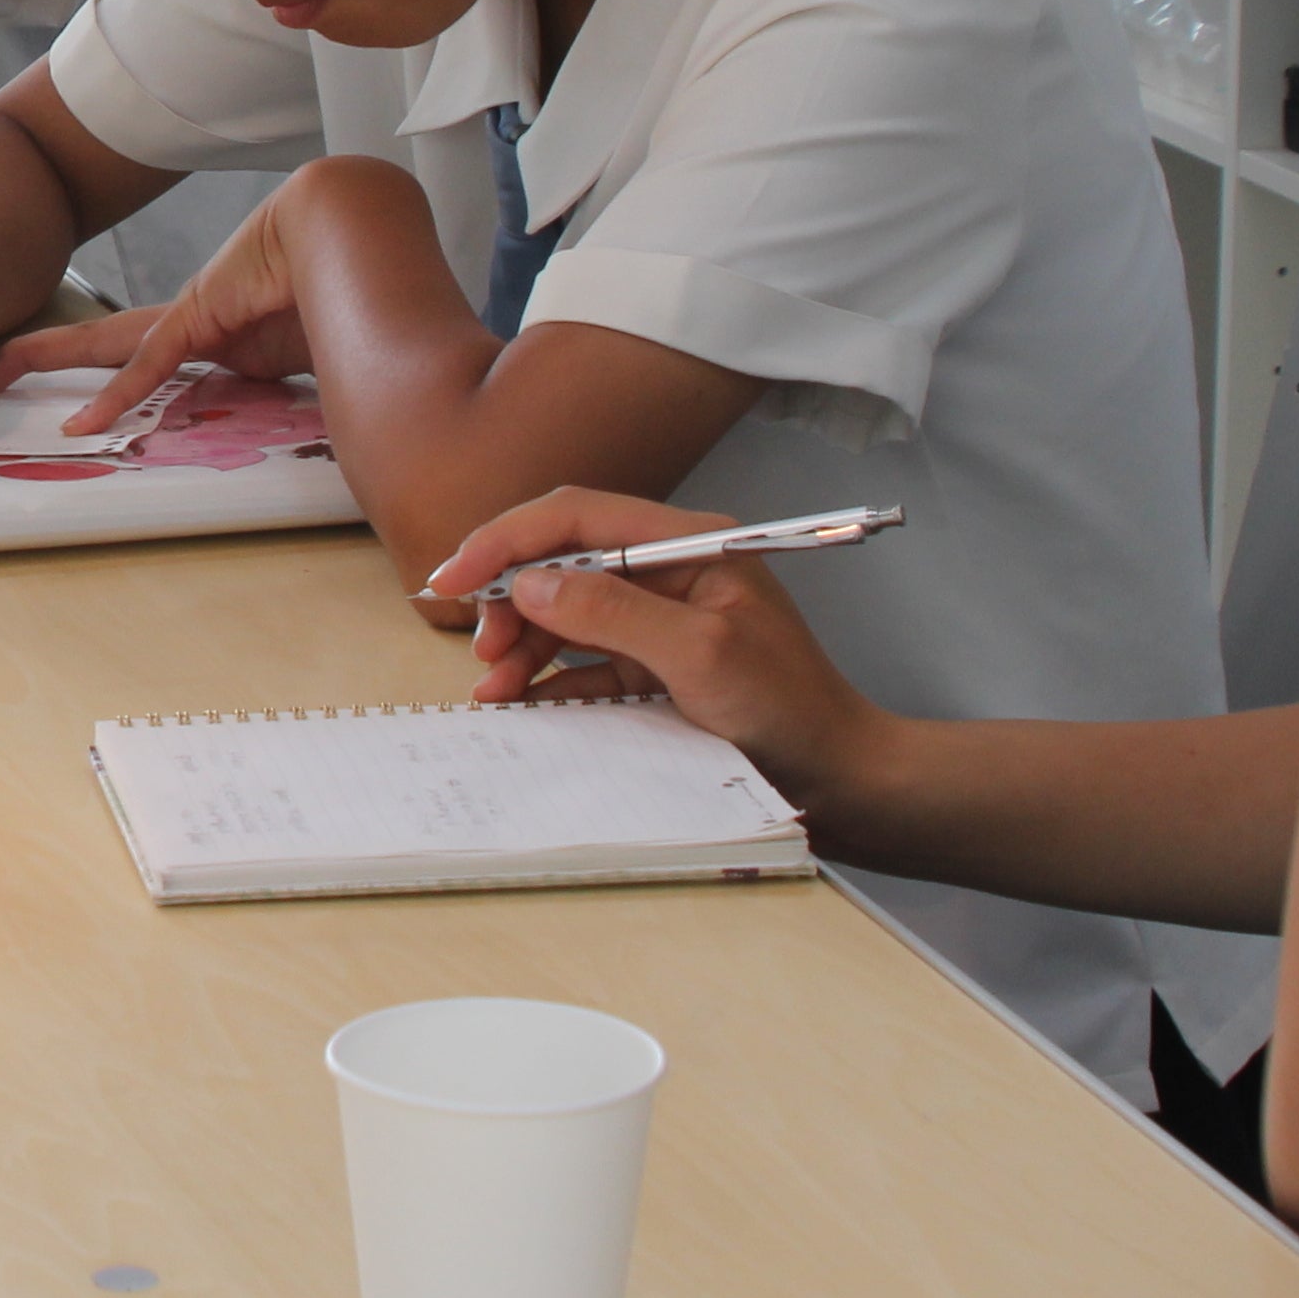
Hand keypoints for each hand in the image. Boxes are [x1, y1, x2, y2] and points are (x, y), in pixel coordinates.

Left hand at [0, 164, 345, 428]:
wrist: (349, 235)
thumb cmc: (339, 292)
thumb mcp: (301, 360)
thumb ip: (282, 391)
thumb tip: (299, 427)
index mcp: (212, 334)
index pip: (138, 356)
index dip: (106, 378)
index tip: (80, 405)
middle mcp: (187, 321)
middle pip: (98, 341)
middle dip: (42, 355)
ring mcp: (187, 315)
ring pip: (99, 343)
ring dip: (46, 358)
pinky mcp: (198, 316)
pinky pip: (149, 365)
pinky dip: (119, 397)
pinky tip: (85, 423)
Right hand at [427, 489, 885, 798]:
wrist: (844, 783)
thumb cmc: (791, 711)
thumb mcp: (700, 655)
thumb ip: (613, 612)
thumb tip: (529, 583)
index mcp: (689, 543)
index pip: (577, 515)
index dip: (507, 540)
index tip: (454, 578)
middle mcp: (671, 571)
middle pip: (564, 562)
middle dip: (511, 599)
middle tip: (481, 648)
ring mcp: (664, 621)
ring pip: (568, 614)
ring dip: (523, 646)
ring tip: (493, 689)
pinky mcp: (659, 669)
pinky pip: (587, 663)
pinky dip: (549, 680)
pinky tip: (521, 702)